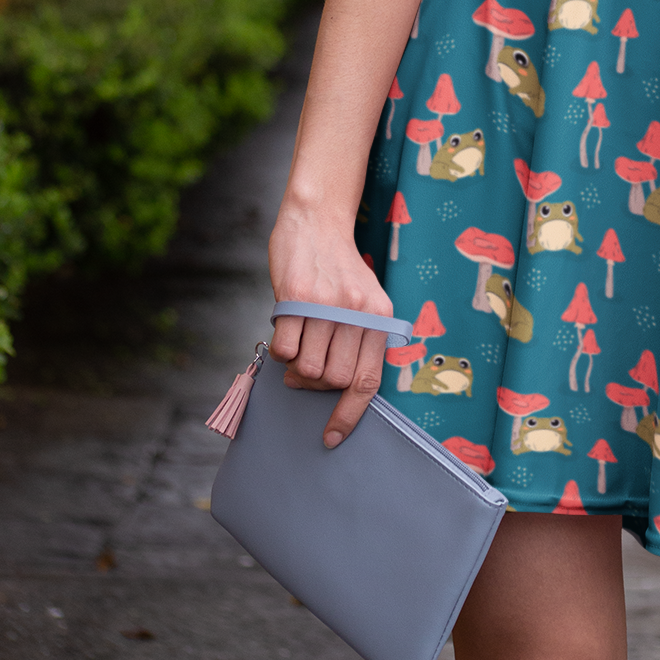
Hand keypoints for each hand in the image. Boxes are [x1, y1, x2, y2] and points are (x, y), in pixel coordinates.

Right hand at [268, 204, 393, 447]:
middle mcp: (357, 311)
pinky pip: (284, 348)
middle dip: (316, 384)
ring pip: (309, 368)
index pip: (367, 380)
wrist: (317, 221)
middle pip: (335, 379)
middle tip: (306, 367)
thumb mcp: (364, 301)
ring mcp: (327, 303)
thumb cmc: (338, 269)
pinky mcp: (296, 295)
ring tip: (298, 344)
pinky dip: (280, 350)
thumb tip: (335, 389)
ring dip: (297, 367)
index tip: (331, 438)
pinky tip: (286, 328)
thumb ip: (358, 341)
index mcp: (379, 317)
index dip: (349, 415)